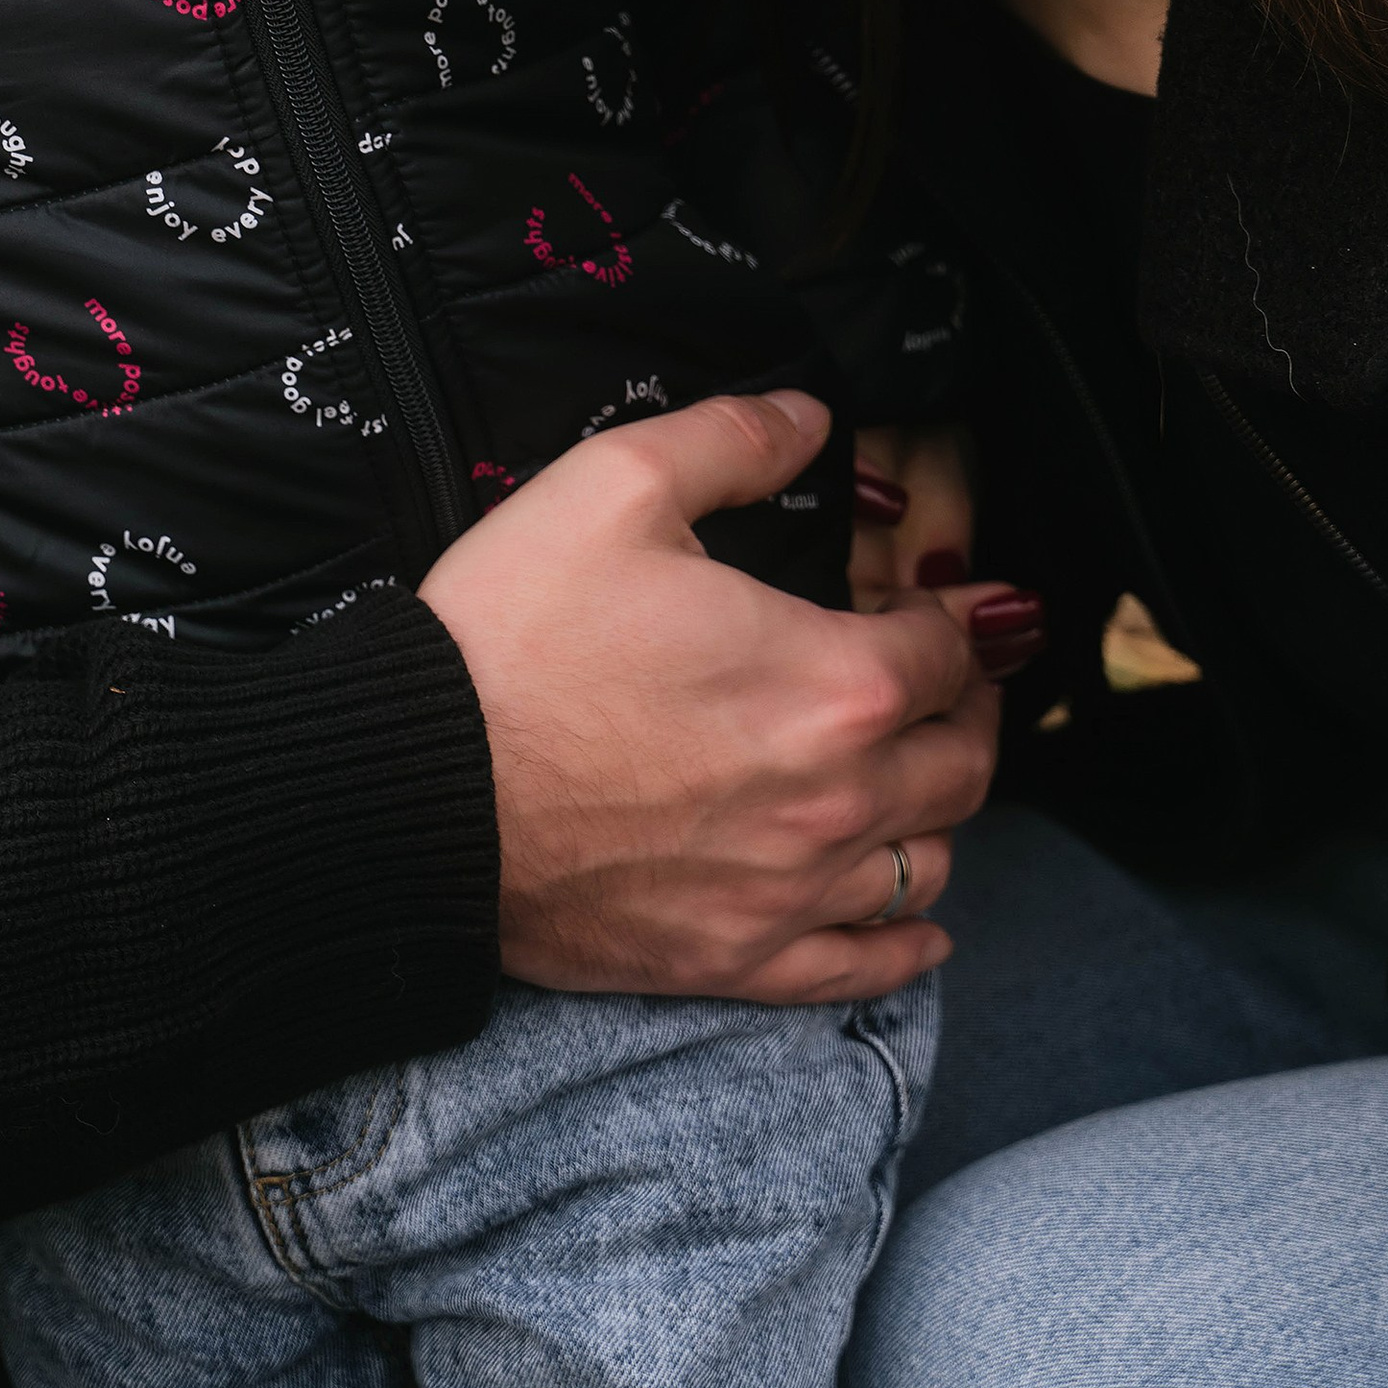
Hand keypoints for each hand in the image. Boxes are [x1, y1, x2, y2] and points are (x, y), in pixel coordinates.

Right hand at [419, 390, 1007, 1004]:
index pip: (949, 651)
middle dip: (968, 708)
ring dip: (940, 811)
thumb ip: (733, 439)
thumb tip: (812, 418)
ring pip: (928, 862)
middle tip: (950, 676)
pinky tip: (920, 922)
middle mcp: (837, 799)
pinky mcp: (735, 959)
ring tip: (918, 773)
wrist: (418, 788)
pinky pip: (864, 968)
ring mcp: (790, 892)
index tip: (947, 600)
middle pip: (963, 761)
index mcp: (832, 682)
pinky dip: (907, 942)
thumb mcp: (614, 486)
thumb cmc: (512, 636)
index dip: (956, 615)